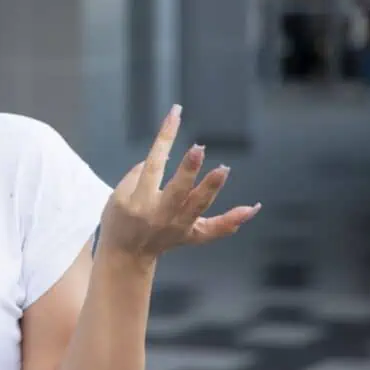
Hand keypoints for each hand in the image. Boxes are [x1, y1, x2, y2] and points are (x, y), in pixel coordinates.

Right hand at [98, 104, 261, 261]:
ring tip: (222, 170)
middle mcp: (159, 214)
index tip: (175, 114)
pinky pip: (214, 230)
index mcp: (138, 200)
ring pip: (197, 207)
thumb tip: (159, 158)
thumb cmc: (119, 219)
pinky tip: (252, 208)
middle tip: (198, 149)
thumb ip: (137, 175)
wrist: (125, 255)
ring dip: (210, 189)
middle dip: (187, 171)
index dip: (165, 137)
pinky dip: (233, 220)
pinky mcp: (190, 236)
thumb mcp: (117, 195)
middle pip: (177, 190)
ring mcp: (177, 227)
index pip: (153, 163)